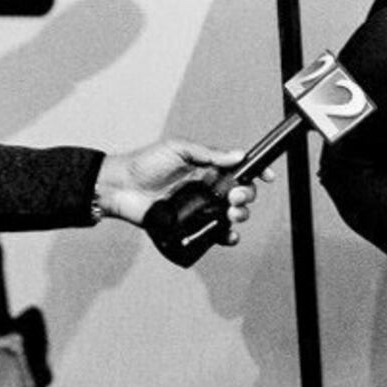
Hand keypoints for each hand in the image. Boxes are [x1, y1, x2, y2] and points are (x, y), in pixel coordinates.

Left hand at [94, 137, 244, 226]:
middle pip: (240, 193)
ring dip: (240, 215)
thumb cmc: (144, 164)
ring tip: (232, 213)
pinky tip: (228, 234)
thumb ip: (208, 153)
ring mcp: (201, 209)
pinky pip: (215, 234)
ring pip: (232, 215)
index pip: (238, 169)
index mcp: (207, 168)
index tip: (266, 177)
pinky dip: (227, 237)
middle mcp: (207, 188)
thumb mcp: (178, 149)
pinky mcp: (191, 227)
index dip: (255, 172)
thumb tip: (237, 154)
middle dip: (247, 195)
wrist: (121, 188)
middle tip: (236, 197)